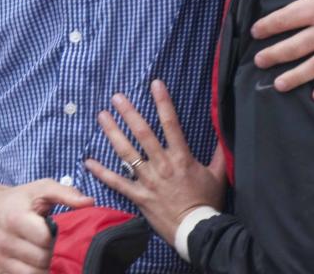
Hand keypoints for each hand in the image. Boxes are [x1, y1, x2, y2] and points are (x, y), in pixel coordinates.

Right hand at [0, 179, 93, 273]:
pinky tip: (43, 264)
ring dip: (48, 268)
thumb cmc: (21, 200)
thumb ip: (66, 193)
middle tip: (61, 245)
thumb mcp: (42, 188)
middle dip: (56, 253)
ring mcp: (1, 260)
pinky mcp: (0, 272)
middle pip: (41, 259)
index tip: (63, 231)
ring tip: (53, 255)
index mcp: (15, 218)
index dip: (59, 236)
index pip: (44, 238)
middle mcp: (5, 242)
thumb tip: (89, 203)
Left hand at [85, 80, 226, 244]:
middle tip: (117, 97)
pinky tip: (89, 162)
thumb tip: (225, 132)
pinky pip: (117, 182)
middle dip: (129, 113)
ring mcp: (148, 180)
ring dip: (113, 133)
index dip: (163, 102)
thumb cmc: (207, 202)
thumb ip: (220, 152)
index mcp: (181, 157)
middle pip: (143, 134)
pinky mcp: (139, 196)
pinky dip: (102, 172)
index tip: (155, 84)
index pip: (171, 123)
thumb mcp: (218, 174)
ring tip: (102, 117)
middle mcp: (162, 165)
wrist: (195, 230)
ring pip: (127, 153)